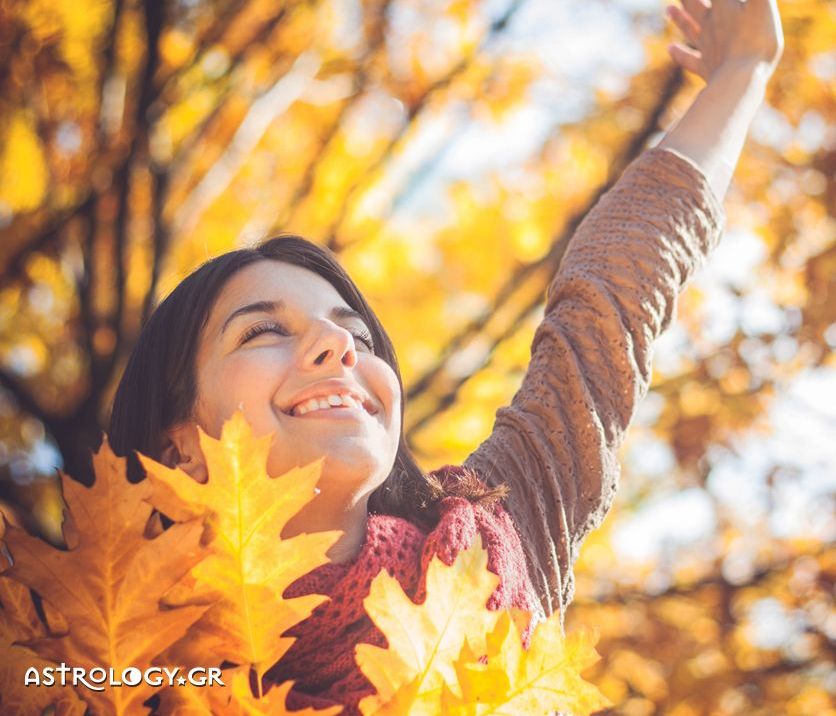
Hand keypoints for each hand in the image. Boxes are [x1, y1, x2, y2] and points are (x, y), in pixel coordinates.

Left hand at [665, 0, 783, 82]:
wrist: (740, 82)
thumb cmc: (756, 41)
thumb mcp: (762, 4)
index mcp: (725, 8)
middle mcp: (712, 26)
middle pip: (695, 5)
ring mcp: (707, 48)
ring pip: (690, 29)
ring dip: (679, 19)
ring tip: (667, 10)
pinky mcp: (707, 69)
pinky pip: (690, 60)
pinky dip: (680, 54)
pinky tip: (670, 49)